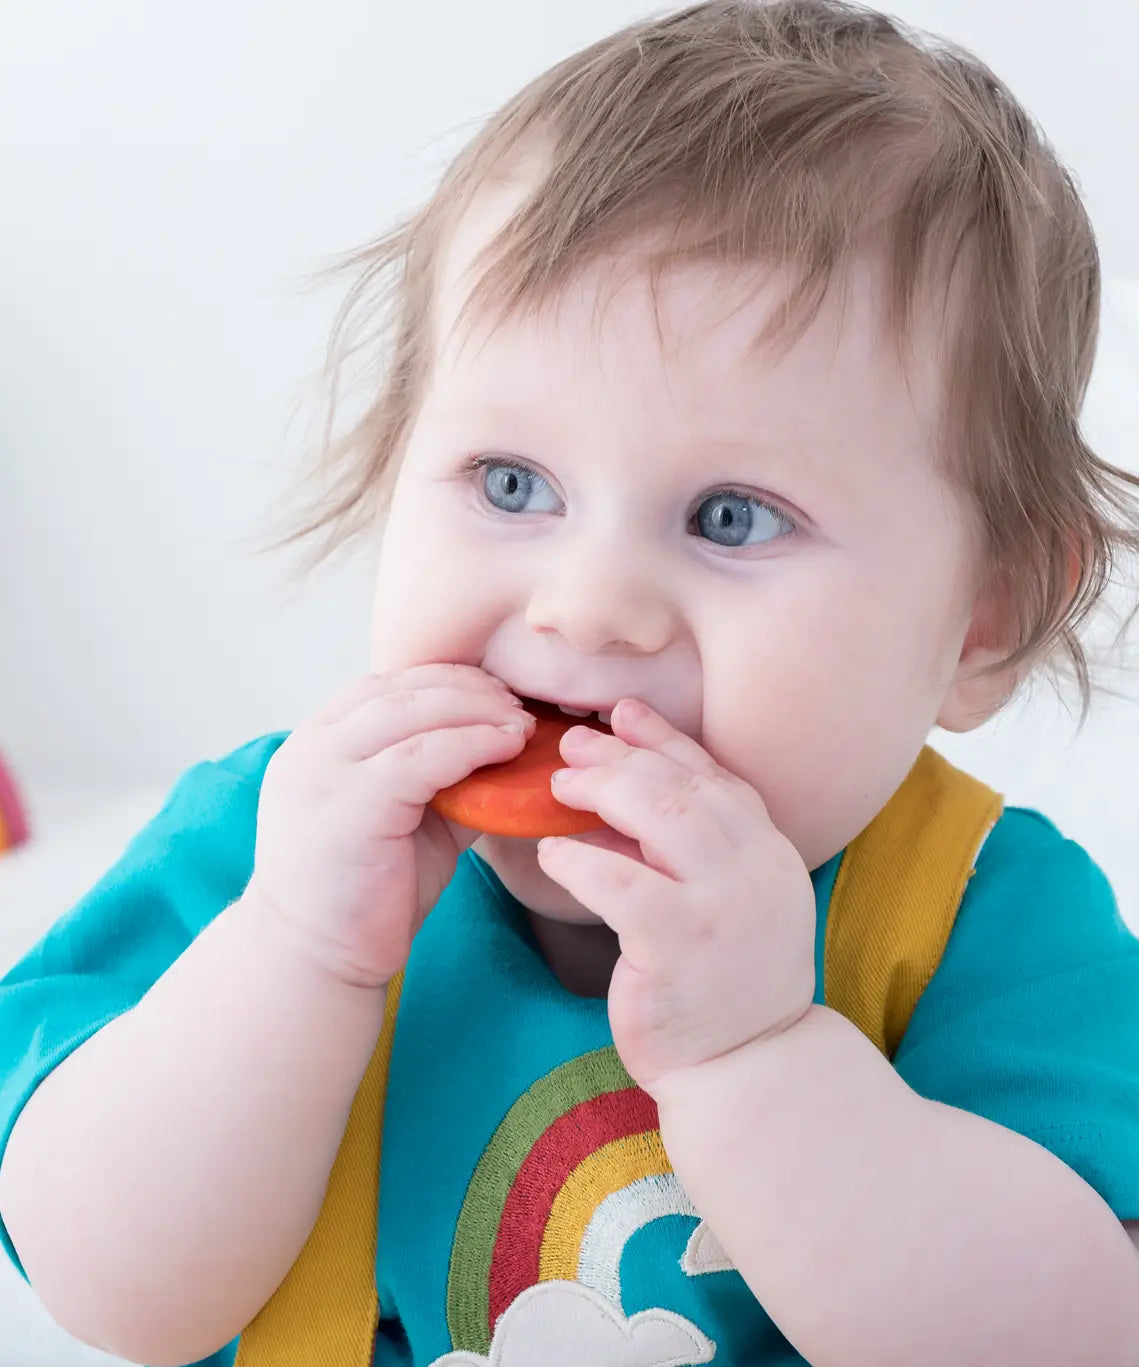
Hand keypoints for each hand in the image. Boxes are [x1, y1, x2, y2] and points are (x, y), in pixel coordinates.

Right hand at [248, 664, 534, 987]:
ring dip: (477, 712)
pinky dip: (472, 745)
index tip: (496, 692)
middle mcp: (312, 748)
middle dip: (469, 690)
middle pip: (402, 690)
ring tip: (521, 726)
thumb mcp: (401, 818)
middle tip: (518, 706)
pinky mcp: (349, 805)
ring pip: (414, 714)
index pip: (386, 685)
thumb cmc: (363, 894)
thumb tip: (505, 744)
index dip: (447, 680)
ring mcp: (324, 773)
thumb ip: (437, 777)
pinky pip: (423, 757)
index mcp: (316, 743)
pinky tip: (507, 749)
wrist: (316, 961)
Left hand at [536, 698, 816, 1093]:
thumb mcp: (725, 904)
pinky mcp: (680, 945)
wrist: (748, 1069)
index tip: (621, 713)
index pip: (716, 777)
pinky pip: (620, 882)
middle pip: (683, 788)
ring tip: (556, 786)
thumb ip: (696, 850)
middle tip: (571, 745)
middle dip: (621, 758)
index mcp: (771, 855)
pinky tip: (548, 854)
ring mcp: (725, 906)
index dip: (665, 740)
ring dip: (601, 791)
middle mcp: (759, 870)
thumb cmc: (723, 986)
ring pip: (660, 817)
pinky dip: (578, 861)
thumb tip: (626, 790)